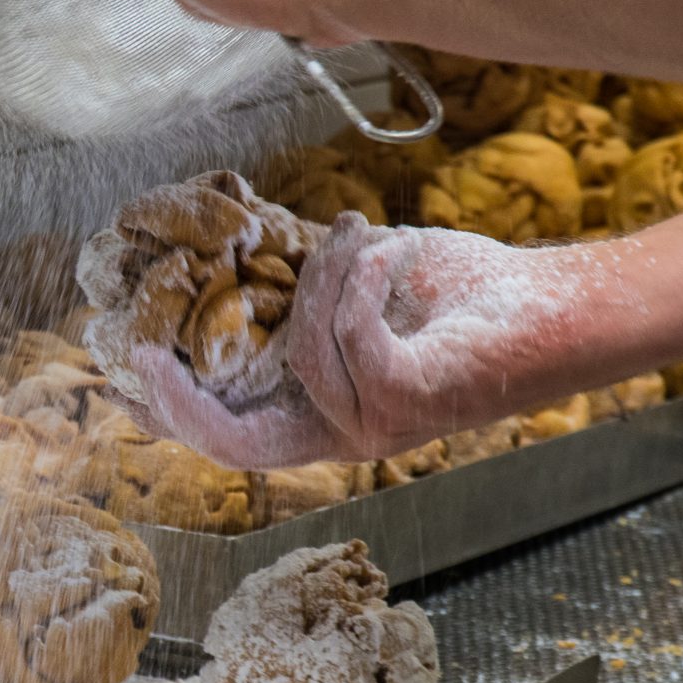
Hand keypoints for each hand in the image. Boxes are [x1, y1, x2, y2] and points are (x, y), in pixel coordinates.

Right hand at [116, 216, 586, 464]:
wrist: (555, 306)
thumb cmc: (466, 296)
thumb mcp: (362, 287)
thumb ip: (305, 286)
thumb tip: (240, 248)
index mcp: (329, 414)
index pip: (233, 437)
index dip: (175, 415)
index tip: (128, 374)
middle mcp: (347, 434)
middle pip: (236, 446)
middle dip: (182, 405)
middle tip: (147, 350)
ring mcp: (378, 425)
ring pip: (302, 353)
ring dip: (326, 279)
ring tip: (363, 236)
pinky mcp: (410, 398)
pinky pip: (348, 336)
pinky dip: (358, 281)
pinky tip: (384, 250)